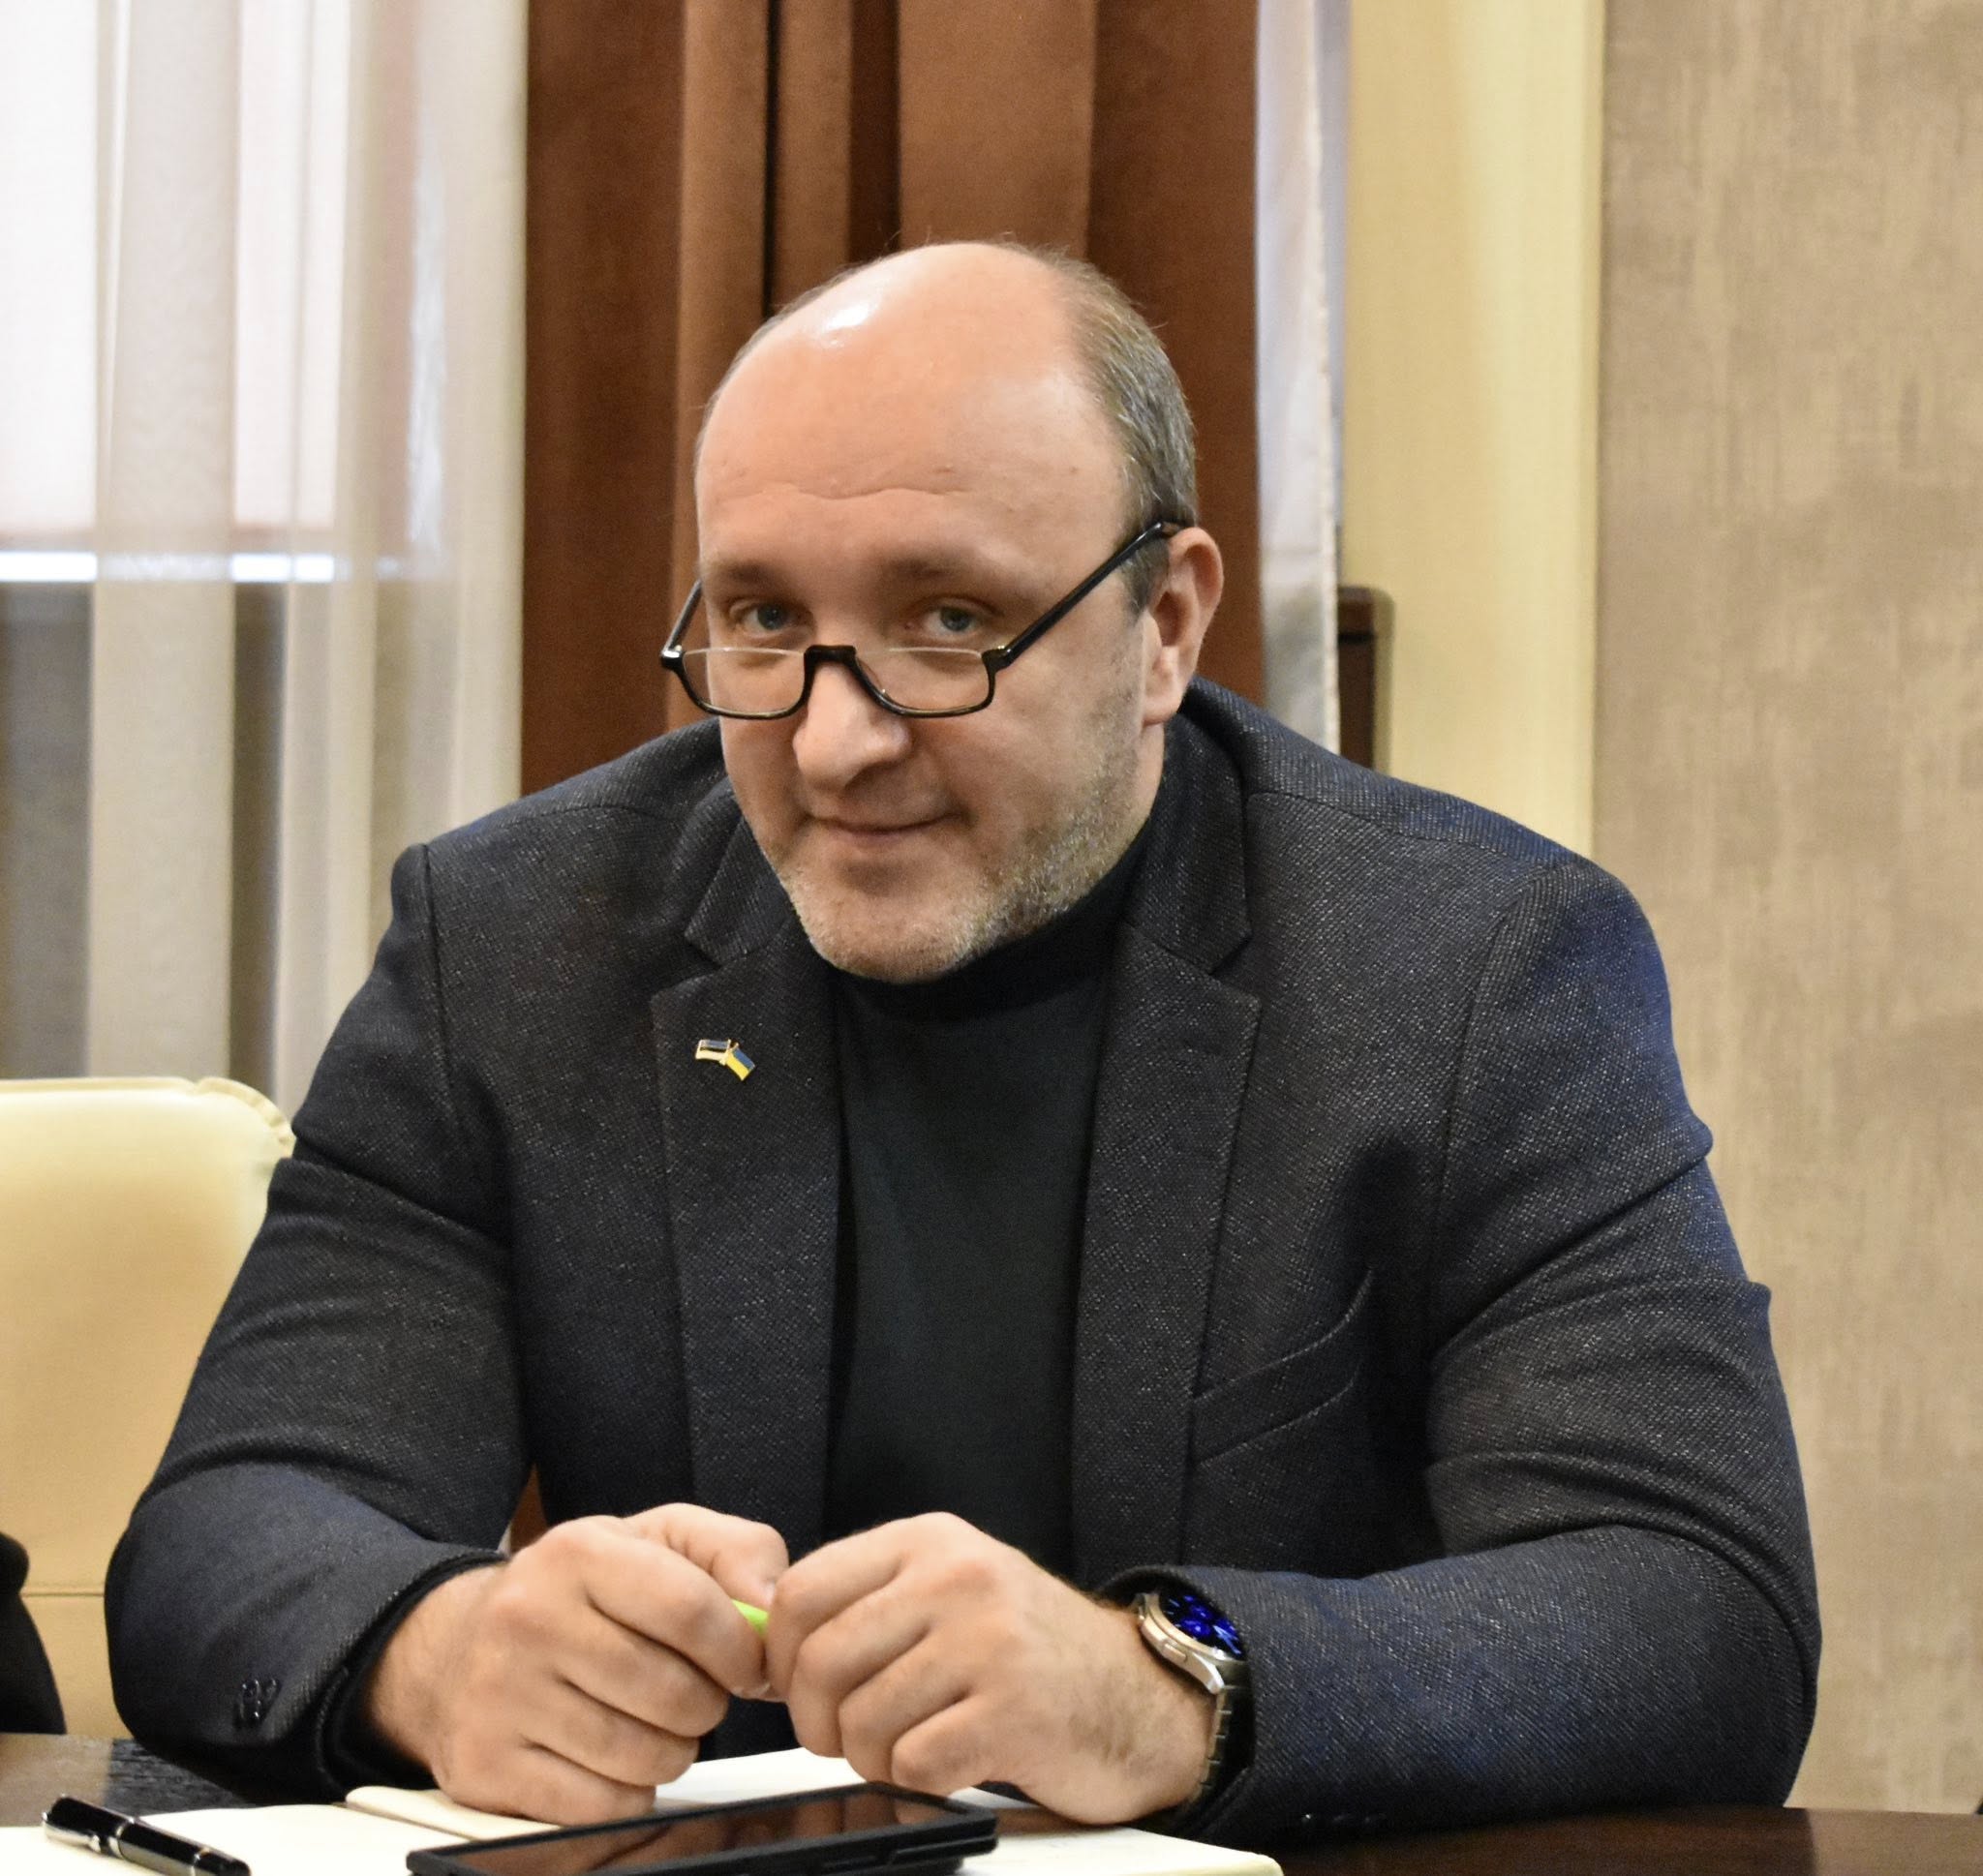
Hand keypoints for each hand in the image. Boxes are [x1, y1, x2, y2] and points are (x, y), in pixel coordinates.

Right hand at [364, 1504, 786, 1822]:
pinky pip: (602, 1805)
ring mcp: (499, 1696)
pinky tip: (611, 1755)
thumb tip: (775, 1609)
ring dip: (672, 1750)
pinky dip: (628, 1792)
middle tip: (690, 1692)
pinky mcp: (484, 1765)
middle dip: (707, 1703)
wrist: (459, 1643)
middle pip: (674, 1693)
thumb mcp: (660, 1540)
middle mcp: (528, 1618)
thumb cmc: (583, 1592)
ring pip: (643, 1756)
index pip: (692, 1609)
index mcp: (578, 1552)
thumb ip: (736, 1552)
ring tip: (651, 1720)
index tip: (747, 1664)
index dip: (741, 1649)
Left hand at [764, 1513, 1211, 1822]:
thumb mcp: (951, 1589)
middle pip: (821, 1663)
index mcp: (929, 1541)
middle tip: (847, 1736)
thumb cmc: (1029, 1651)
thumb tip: (767, 1641)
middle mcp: (957, 1578)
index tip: (798, 1688)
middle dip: (818, 1722)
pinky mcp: (1015, 1713)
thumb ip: (870, 1599)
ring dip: (873, 1758)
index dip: (782, 1658)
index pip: (803, 1593)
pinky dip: (919, 1781)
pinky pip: (914, 1765)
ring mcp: (989, 1642)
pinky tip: (953, 1761)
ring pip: (862, 1723)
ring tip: (913, 1745)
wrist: (1137, 1696)